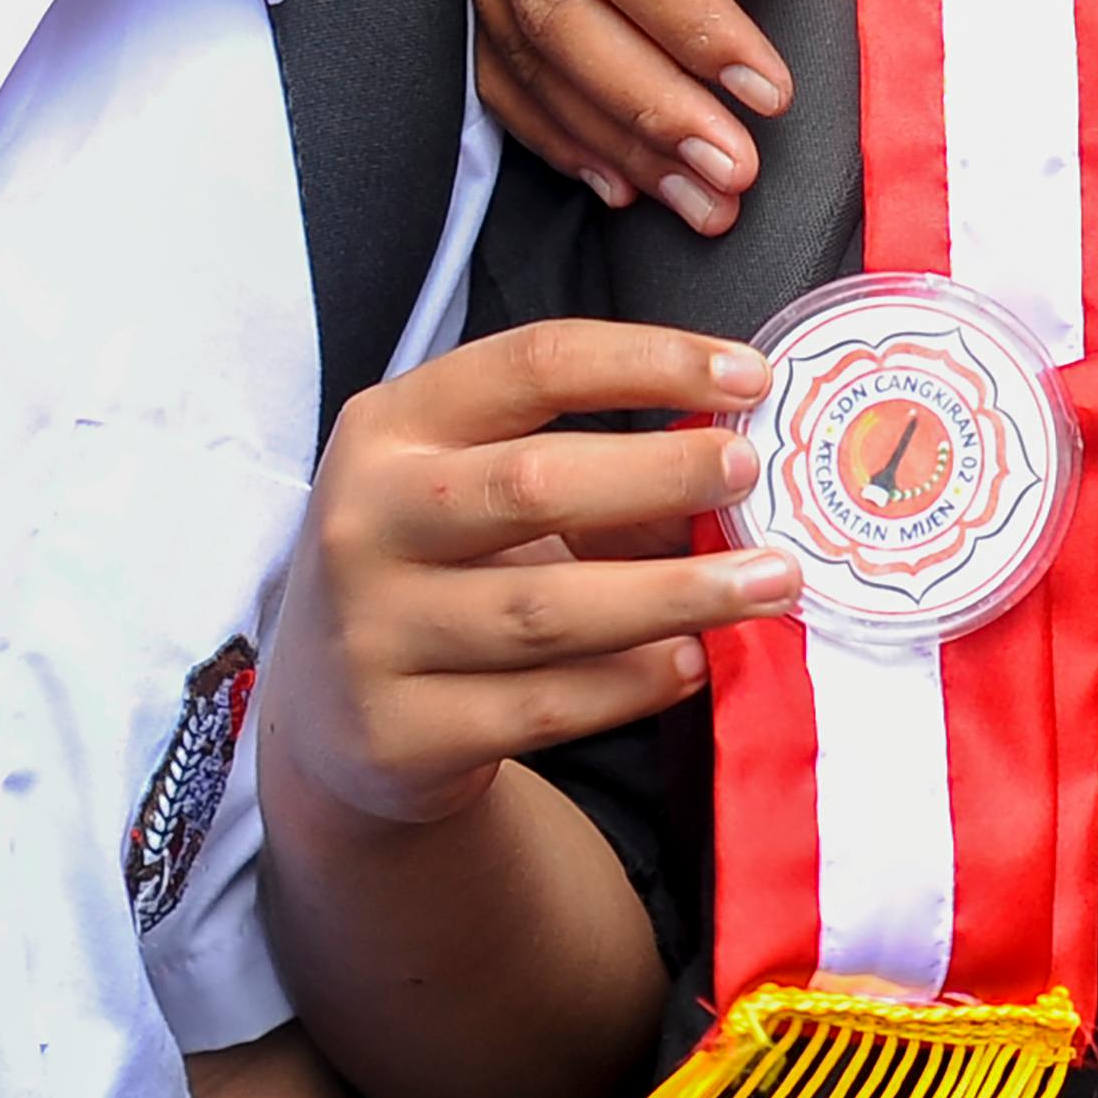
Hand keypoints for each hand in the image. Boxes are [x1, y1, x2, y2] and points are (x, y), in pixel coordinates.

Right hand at [265, 321, 792, 830]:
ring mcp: (372, 633)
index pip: (531, 365)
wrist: (328, 717)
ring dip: (676, 592)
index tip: (747, 376)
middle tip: (753, 476)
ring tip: (769, 582)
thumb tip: (726, 480)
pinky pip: (543, 706)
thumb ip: (592, 475)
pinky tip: (695, 660)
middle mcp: (364, 521)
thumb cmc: (432, 568)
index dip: (648, 363)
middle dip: (661, 473)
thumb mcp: (479, 493)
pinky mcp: (400, 735)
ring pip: (548, 610)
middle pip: (532, 483)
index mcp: (389, 427)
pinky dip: (633, 683)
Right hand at [445, 0, 1041, 213]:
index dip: (687, 26)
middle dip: (645, 103)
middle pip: (550, 1)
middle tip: (734, 180)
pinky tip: (618, 179)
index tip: (770, 95)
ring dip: (607, 132)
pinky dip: (555, 119)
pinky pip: (499, 44)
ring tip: (698, 202)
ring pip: (519, 39)